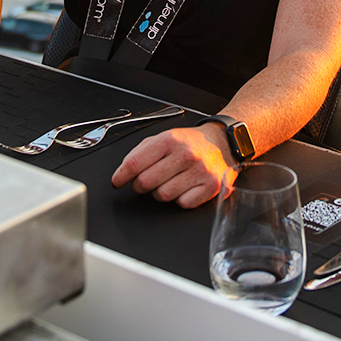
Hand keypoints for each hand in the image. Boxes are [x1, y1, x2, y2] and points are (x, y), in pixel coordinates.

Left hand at [111, 124, 233, 207]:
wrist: (224, 141)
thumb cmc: (190, 143)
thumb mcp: (164, 137)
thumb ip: (142, 152)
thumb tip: (123, 172)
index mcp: (169, 140)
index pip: (134, 163)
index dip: (121, 176)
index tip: (117, 182)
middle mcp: (185, 154)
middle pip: (146, 182)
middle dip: (140, 185)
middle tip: (145, 182)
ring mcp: (199, 171)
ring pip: (163, 195)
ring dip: (160, 192)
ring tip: (168, 182)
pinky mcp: (211, 186)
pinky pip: (183, 203)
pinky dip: (180, 199)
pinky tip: (184, 187)